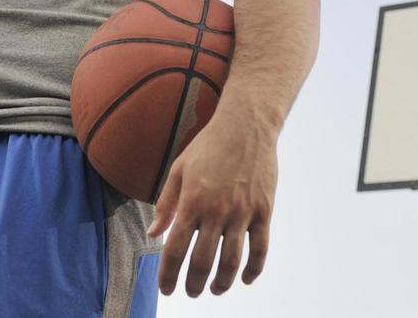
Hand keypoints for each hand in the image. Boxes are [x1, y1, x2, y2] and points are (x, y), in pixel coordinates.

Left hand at [146, 112, 276, 296]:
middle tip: (190, 292)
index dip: (168, 275)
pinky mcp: (264, 211)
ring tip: (214, 289)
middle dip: (193, 284)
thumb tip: (153, 234)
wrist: (246, 125)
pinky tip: (245, 278)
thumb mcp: (179, 169)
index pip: (175, 250)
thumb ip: (166, 203)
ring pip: (231, 261)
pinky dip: (253, 269)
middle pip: (202, 262)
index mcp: (191, 201)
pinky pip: (260, 248)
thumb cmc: (209, 145)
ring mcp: (242, 212)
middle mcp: (216, 211)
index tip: (166, 288)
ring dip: (222, 283)